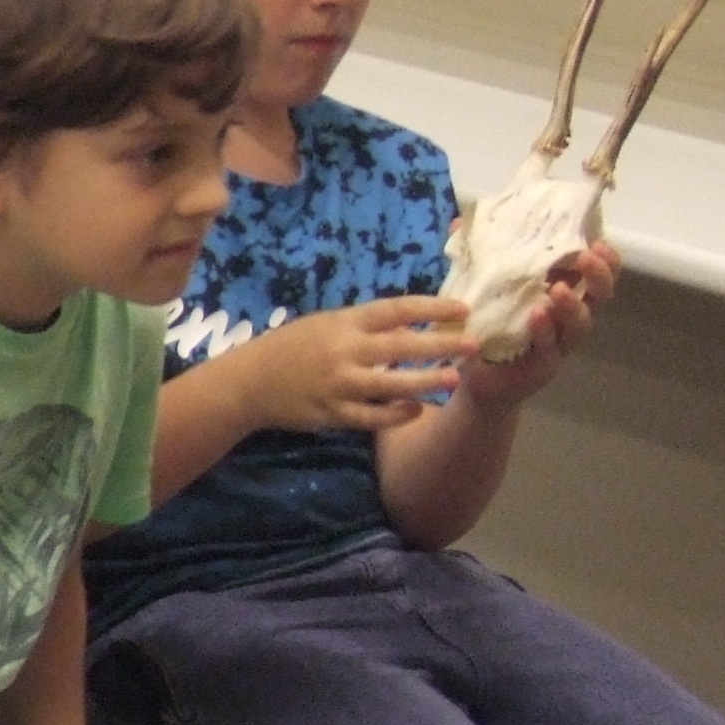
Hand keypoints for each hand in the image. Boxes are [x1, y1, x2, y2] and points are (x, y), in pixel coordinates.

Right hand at [226, 296, 466, 433]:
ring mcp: (339, 385)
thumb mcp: (326, 323)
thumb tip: (410, 323)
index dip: (431, 309)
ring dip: (425, 381)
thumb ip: (364, 325)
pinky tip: (416, 409)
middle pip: (401, 346)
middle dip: (440, 345)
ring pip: (391, 385)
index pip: (396, 310)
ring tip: (454, 380)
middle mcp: (344, 352)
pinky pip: (371, 416)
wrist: (250, 382)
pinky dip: (396, 414)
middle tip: (473, 345)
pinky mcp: (333, 413)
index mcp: (344, 323)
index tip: (462, 308)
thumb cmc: (292, 346)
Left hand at [457, 242, 607, 408]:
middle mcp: (567, 317)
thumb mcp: (481, 288)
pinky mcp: (542, 365)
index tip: (598, 239)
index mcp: (562, 292)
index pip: (595, 272)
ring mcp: (558, 343)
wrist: (470, 375)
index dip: (605, 257)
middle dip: (599, 275)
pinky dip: (544, 331)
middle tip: (585, 257)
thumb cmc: (485, 325)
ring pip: (580, 323)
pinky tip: (536, 316)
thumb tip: (461, 221)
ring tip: (557, 290)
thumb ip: (477, 257)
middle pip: (601, 296)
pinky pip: (549, 347)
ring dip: (573, 304)